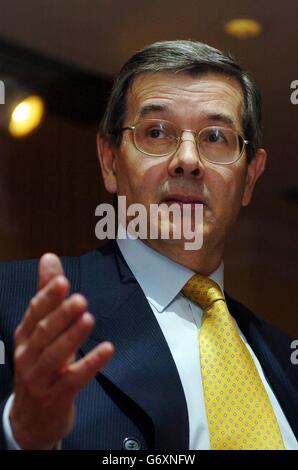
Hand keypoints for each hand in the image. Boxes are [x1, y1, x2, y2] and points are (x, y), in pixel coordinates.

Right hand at [10, 253, 113, 448]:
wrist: (31, 418)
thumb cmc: (39, 365)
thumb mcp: (40, 330)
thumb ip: (46, 294)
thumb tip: (50, 258)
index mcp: (24, 336)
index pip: (34, 313)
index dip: (47, 298)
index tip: (62, 281)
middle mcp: (27, 355)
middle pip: (43, 333)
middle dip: (60, 315)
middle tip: (80, 299)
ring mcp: (40, 378)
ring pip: (54, 356)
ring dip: (72, 337)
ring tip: (88, 319)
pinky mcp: (56, 396)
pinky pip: (74, 379)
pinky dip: (90, 364)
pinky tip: (107, 350)